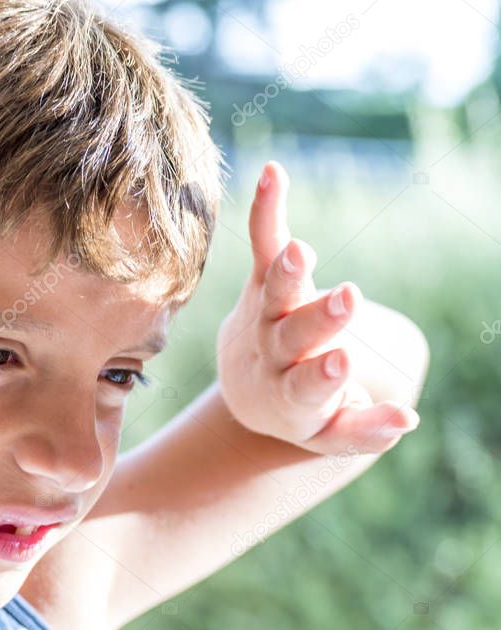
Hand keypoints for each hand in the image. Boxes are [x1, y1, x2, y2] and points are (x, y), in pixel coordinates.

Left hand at [216, 161, 419, 455]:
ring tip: (299, 249)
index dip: (322, 375)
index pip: (304, 387)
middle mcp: (270, 352)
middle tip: (344, 298)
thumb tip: (407, 417)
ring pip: (272, 292)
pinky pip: (262, 243)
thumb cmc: (301, 411)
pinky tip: (274, 172)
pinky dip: (268, 210)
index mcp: (289, 396)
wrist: (246, 388)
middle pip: (290, 335)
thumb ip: (365, 429)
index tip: (341, 361)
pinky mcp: (260, 281)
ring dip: (288, 271)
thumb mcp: (328, 433)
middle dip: (317, 318)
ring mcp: (262, 314)